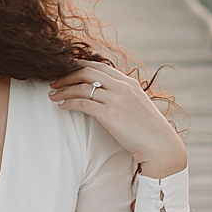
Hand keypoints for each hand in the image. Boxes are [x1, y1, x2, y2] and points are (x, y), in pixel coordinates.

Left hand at [48, 61, 186, 179]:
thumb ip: (124, 96)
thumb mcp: (138, 105)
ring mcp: (116, 99)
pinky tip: (61, 105)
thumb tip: (106, 95)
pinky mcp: (110, 114)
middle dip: (67, 75)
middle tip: (53, 81)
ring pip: (82, 87)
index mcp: (129, 82)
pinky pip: (83, 103)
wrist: (160, 145)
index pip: (99, 66)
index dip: (79, 66)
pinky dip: (69, 102)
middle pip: (87, 72)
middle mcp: (122, 87)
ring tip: (52, 94)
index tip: (66, 70)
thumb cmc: (148, 130)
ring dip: (64, 89)